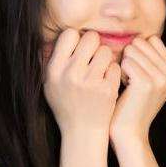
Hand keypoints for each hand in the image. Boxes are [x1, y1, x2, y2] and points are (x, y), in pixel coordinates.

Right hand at [44, 29, 120, 146]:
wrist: (82, 132)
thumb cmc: (65, 104)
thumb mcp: (49, 84)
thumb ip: (50, 59)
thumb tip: (55, 34)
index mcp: (54, 70)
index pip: (69, 34)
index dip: (76, 39)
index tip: (78, 49)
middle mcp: (71, 74)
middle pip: (91, 37)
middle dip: (94, 45)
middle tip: (93, 56)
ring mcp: (91, 82)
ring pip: (105, 51)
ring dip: (105, 58)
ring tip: (99, 70)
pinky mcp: (108, 90)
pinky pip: (116, 66)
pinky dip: (113, 72)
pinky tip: (106, 82)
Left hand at [110, 36, 165, 150]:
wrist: (128, 133)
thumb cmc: (130, 103)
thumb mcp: (147, 78)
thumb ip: (148, 57)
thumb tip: (136, 33)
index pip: (151, 39)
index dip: (137, 54)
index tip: (136, 75)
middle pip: (140, 42)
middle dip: (129, 59)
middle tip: (130, 83)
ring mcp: (162, 78)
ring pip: (131, 50)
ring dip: (123, 66)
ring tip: (128, 87)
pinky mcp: (147, 83)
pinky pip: (125, 61)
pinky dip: (118, 73)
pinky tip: (124, 89)